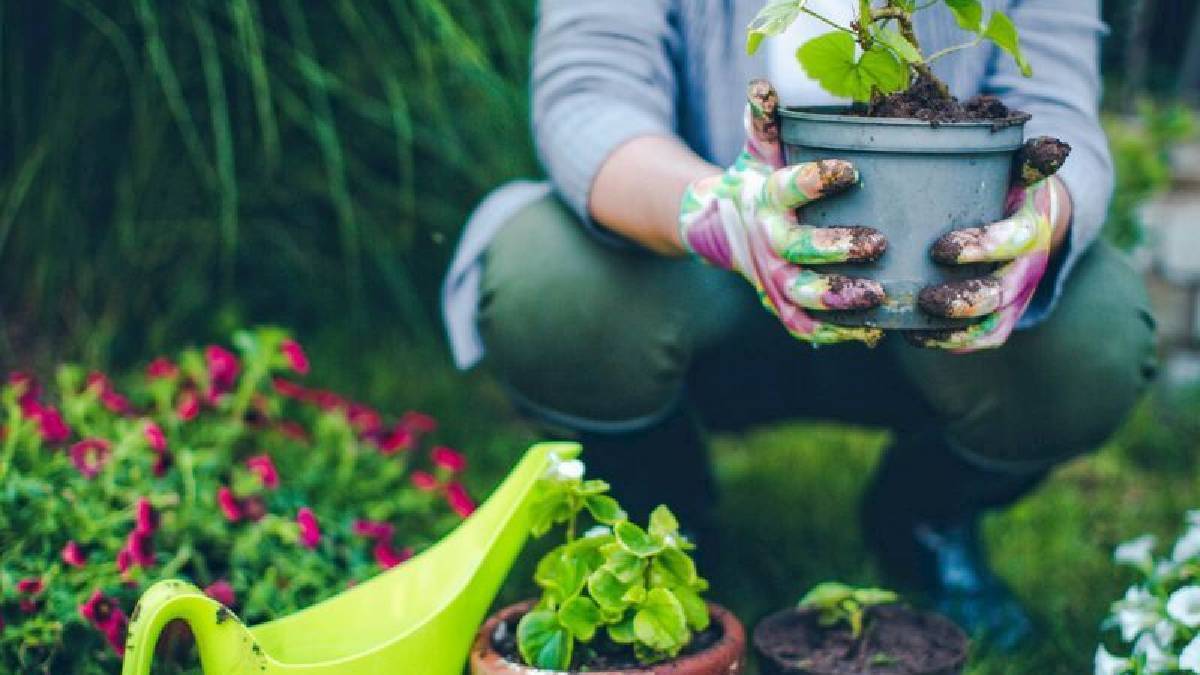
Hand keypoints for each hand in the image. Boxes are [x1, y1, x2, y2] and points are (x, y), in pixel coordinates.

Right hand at [678, 79, 887, 345]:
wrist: (720, 228)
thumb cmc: (757, 180)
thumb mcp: (759, 149)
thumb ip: (766, 120)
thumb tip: (763, 85)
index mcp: (767, 200)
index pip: (789, 188)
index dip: (818, 180)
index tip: (853, 170)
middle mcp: (768, 243)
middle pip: (798, 250)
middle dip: (836, 248)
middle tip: (877, 242)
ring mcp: (774, 279)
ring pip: (803, 295)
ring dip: (840, 297)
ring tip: (879, 293)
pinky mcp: (781, 305)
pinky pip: (805, 326)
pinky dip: (835, 333)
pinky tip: (871, 331)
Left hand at [911, 138, 1071, 351]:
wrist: (1032, 217)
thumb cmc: (1008, 187)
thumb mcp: (1019, 168)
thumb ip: (1027, 159)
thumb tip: (1053, 147)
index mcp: (1030, 227)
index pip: (1013, 241)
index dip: (981, 248)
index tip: (939, 249)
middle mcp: (1027, 267)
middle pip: (1002, 293)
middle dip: (964, 300)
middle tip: (925, 298)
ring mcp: (1016, 297)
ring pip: (992, 324)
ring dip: (955, 329)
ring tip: (916, 322)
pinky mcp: (1003, 316)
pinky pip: (982, 339)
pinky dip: (951, 343)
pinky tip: (915, 337)